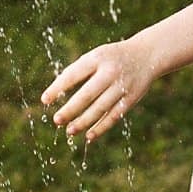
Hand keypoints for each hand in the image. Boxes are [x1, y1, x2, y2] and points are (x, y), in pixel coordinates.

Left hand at [41, 39, 155, 143]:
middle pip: (87, 94)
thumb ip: (78, 71)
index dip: (58, 87)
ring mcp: (122, 86)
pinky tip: (89, 136)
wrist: (147, 55)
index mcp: (97, 58)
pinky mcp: (131, 99)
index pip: (73, 74)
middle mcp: (110, 72)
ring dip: (84, 122)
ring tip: (69, 131)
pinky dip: (101, 127)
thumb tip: (56, 92)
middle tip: (56, 120)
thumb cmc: (113, 58)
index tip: (45, 100)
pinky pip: (114, 116)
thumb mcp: (96, 56)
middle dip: (71, 109)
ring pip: (100, 108)